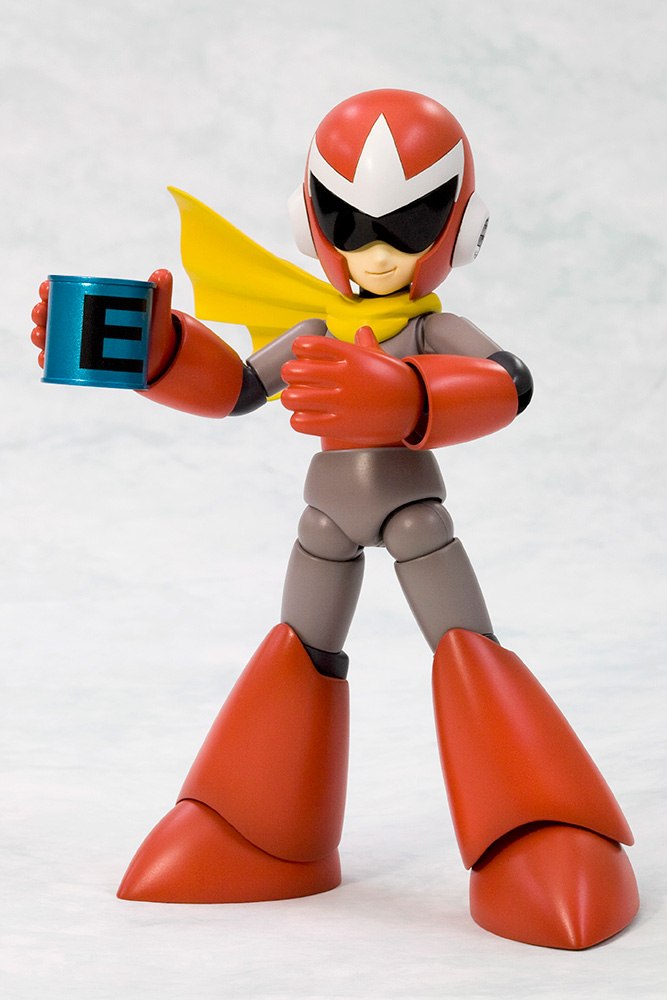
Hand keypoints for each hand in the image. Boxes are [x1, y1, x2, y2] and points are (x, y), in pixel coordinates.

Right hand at [30, 270, 177, 379]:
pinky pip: (61, 362)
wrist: (157, 356)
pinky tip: (44, 360)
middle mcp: (81, 321)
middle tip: (41, 314)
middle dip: (41, 313)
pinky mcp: (83, 364)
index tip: (45, 290)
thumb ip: (160, 290)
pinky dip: (50, 362)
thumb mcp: (155, 308)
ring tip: (39, 336)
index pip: (65, 293)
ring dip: (40, 336)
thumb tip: (163, 273)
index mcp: (92, 303)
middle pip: (54, 315)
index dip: (50, 291)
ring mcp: (81, 343)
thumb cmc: (151, 326)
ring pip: (53, 338)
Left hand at [281, 325, 424, 444]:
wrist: (416, 408)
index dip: (298, 348)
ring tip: (296, 399)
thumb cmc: (395, 381)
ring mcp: (341, 402)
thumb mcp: (381, 358)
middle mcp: (343, 377)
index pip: (308, 344)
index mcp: (350, 356)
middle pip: (293, 371)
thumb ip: (366, 344)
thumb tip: (362, 330)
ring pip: (292, 398)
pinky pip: (301, 422)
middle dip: (288, 374)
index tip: (301, 354)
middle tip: (294, 379)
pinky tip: (305, 417)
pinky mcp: (340, 426)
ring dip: (289, 398)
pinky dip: (298, 419)